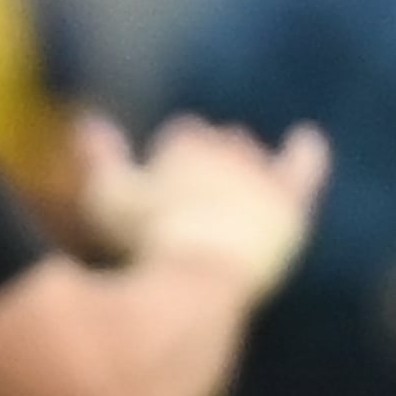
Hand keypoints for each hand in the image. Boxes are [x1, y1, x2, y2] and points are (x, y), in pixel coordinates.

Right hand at [77, 110, 328, 300]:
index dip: (170, 160)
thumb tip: (88, 122)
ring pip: (252, 155)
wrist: (199, 273)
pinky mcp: (288, 202)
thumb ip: (100, 157)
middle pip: (218, 142)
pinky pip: (304, 165)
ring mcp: (262, 174)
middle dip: (206, 158)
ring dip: (239, 162)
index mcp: (186, 142)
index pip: (183, 136)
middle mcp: (229, 148)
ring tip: (224, 189)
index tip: (159, 186)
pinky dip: (307, 150)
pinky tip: (306, 136)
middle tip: (188, 196)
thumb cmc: (144, 239)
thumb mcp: (107, 197)